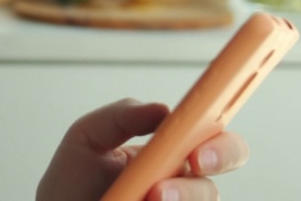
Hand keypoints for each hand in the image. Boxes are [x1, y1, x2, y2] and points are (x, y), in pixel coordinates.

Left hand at [36, 98, 248, 200]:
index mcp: (170, 149)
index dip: (219, 140)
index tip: (196, 150)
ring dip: (182, 197)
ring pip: (207, 198)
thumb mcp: (87, 139)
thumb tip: (162, 109)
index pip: (211, 135)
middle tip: (186, 169)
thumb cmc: (73, 184)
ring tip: (146, 198)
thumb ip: (120, 117)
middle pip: (227, 166)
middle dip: (217, 162)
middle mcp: (184, 179)